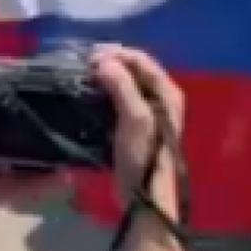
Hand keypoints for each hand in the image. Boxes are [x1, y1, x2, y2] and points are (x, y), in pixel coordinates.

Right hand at [91, 45, 183, 197]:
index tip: (89, 57)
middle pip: (134, 69)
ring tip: (83, 75)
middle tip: (83, 64)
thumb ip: (123, 87)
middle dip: (110, 62)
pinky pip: (119, 99)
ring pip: (126, 83)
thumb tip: (104, 62)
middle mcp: (162, 97)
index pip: (142, 60)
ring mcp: (149, 111)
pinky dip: (105, 92)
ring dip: (106, 76)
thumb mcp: (135, 118)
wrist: (143, 196)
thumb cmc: (143, 155)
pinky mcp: (135, 125)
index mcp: (167, 92)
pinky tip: (88, 94)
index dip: (117, 54)